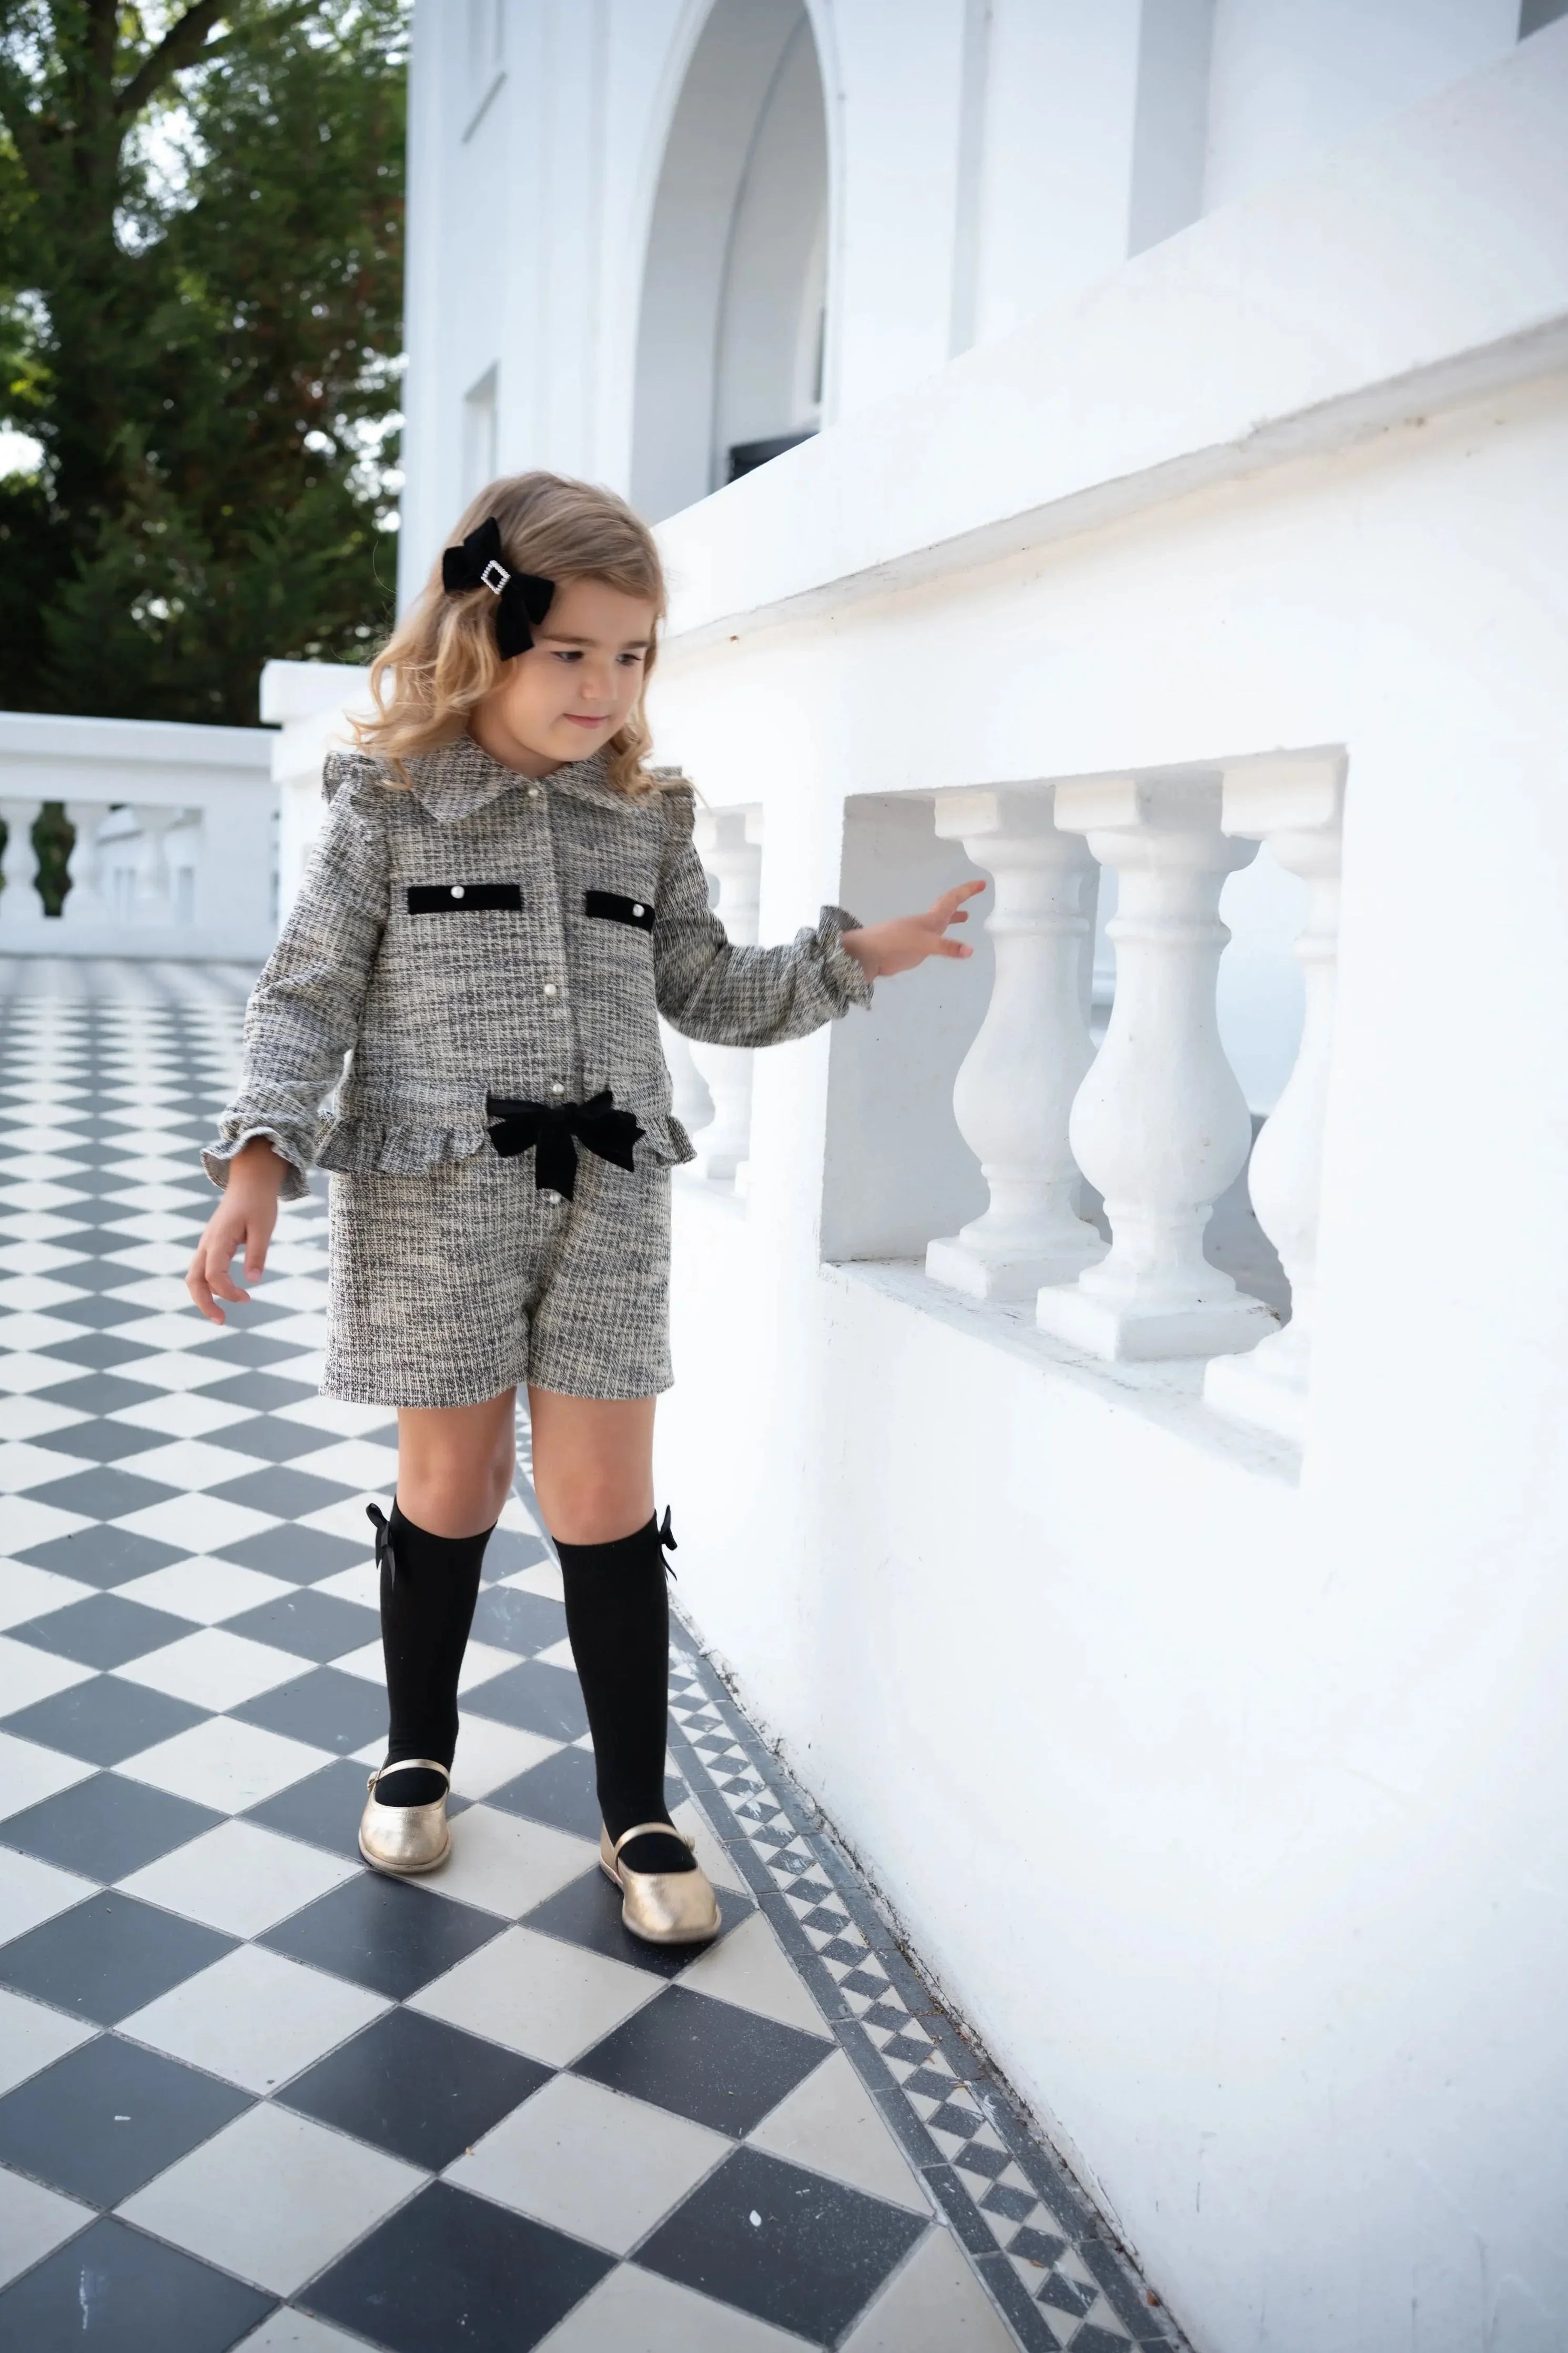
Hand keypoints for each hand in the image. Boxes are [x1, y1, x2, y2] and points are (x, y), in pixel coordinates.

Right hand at [186, 1139, 285, 1324]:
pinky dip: (210, 1285)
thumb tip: (253, 1281)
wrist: (250, 1182)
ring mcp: (206, 1245)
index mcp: (218, 1239)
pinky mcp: (211, 1246)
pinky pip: (203, 1270)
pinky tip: (228, 1292)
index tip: (246, 1298)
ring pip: (195, 1276)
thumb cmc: (258, 1203)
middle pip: (194, 1280)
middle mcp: (207, 1244)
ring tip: (224, 1312)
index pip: (213, 1274)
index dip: (226, 1291)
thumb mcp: (264, 1228)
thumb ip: (258, 1254)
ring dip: (205, 1296)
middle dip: (204, 1303)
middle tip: (221, 1321)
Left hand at [840, 880, 984, 981]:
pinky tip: (945, 943)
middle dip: (963, 899)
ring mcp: (920, 936)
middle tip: (978, 892)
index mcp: (930, 918)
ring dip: (954, 918)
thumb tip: (970, 950)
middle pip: (948, 907)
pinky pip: (935, 939)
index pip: (952, 900)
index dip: (966, 891)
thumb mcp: (923, 944)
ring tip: (968, 917)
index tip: (982, 883)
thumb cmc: (894, 943)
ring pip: (941, 923)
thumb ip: (946, 947)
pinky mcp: (914, 948)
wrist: (868, 955)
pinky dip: (944, 938)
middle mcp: (927, 924)